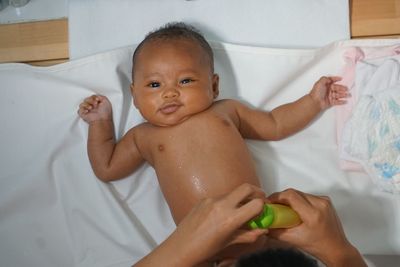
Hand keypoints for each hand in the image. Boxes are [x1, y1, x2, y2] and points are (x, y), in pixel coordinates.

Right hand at [78, 95, 112, 122]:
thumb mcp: (106, 101)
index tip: (97, 100)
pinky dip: (83, 109)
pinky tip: (87, 111)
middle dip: (91, 100)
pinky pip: (79, 109)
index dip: (94, 97)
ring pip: (82, 103)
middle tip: (95, 104)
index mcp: (97, 104)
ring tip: (91, 108)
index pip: (92, 97)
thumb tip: (95, 96)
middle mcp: (92, 107)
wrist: (101, 119)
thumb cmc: (105, 112)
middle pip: (86, 99)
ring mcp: (87, 111)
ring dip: (87, 104)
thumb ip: (100, 96)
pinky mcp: (83, 114)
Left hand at [134, 184, 267, 266]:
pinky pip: (220, 196)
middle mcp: (222, 205)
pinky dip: (227, 201)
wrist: (181, 247)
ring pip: (233, 192)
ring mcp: (211, 199)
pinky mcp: (203, 199)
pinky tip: (223, 212)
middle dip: (256, 191)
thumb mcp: (230, 243)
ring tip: (240, 209)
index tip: (264, 209)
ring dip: (240, 197)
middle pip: (246, 187)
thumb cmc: (206, 249)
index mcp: (230, 219)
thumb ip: (249, 235)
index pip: (256, 203)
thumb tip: (264, 230)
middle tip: (259, 199)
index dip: (263, 205)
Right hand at [267, 189, 365, 266]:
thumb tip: (263, 224)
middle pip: (294, 192)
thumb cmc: (318, 246)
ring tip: (285, 210)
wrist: (337, 249)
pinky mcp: (326, 201)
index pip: (291, 195)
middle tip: (274, 206)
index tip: (269, 202)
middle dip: (282, 198)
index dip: (277, 196)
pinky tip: (297, 210)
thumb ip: (275, 231)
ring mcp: (325, 201)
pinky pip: (307, 196)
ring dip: (291, 199)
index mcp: (313, 214)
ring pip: (300, 193)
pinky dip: (299, 201)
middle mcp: (320, 204)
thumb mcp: (293, 240)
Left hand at [309, 76, 348, 109]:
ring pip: (338, 95)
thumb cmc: (317, 92)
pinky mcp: (330, 102)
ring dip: (344, 95)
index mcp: (325, 85)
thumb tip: (330, 79)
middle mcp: (328, 90)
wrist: (314, 102)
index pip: (332, 81)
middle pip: (337, 88)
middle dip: (342, 88)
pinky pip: (337, 101)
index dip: (336, 79)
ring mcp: (329, 96)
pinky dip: (341, 102)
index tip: (341, 78)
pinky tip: (345, 101)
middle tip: (347, 89)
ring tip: (348, 95)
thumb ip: (325, 78)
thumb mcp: (320, 83)